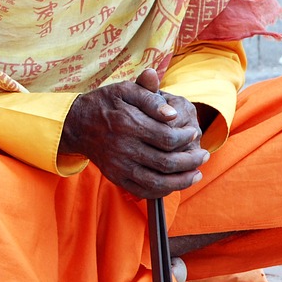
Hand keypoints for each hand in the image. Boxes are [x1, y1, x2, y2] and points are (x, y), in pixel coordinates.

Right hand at [59, 69, 208, 198]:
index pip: (168, 138)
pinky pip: (143, 191)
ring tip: (197, 174)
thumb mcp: (126, 89)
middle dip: (191, 161)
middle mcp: (123, 148)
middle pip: (167, 162)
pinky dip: (163, 191)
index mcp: (128, 124)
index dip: (186, 138)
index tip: (194, 133)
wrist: (77, 124)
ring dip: (182, 181)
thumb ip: (150, 98)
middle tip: (204, 155)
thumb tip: (172, 114)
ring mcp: (119, 166)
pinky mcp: (116, 178)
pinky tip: (176, 183)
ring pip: (158, 182)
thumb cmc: (106, 103)